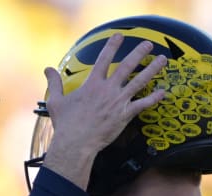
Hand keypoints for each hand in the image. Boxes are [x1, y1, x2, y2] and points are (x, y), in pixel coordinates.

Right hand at [42, 33, 166, 189]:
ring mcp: (118, 102)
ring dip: (152, 70)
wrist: (76, 143)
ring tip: (162, 60)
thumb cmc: (65, 124)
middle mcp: (107, 89)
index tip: (119, 36)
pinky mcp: (125, 115)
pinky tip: (163, 92)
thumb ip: (54, 83)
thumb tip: (47, 69)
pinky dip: (154, 98)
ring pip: (139, 81)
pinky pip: (143, 104)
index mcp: (92, 84)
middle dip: (139, 53)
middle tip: (148, 45)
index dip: (112, 46)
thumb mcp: (55, 101)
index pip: (104, 59)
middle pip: (127, 66)